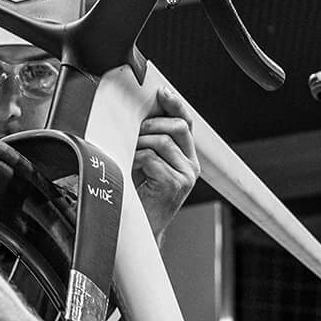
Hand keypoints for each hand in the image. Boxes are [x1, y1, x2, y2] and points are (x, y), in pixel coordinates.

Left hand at [134, 87, 198, 237]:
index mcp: (187, 157)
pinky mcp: (175, 184)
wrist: (141, 227)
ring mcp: (185, 176)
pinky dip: (137, 158)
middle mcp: (191, 166)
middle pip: (179, 127)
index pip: (187, 123)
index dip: (175, 104)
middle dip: (153, 123)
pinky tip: (130, 165)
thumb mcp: (148, 163)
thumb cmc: (141, 195)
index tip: (161, 92)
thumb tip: (139, 115)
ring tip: (128, 151)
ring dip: (140, 142)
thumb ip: (150, 142)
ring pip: (163, 142)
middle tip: (134, 130)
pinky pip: (152, 158)